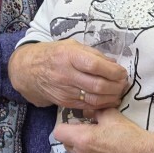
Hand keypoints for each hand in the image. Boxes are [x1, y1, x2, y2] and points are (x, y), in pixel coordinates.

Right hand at [9, 39, 126, 108]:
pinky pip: (88, 106)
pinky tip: (109, 99)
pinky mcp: (65, 103)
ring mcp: (65, 91)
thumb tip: (114, 64)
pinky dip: (102, 104)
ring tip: (119, 92)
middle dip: (116, 86)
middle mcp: (66, 74)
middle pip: (97, 85)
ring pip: (95, 99)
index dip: (113, 71)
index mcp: (69, 56)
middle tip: (123, 83)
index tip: (122, 72)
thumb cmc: (54, 54)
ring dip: (112, 97)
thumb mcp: (72, 46)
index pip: (95, 65)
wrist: (30, 70)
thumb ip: (93, 54)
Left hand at [53, 107, 153, 152]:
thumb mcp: (110, 115)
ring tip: (101, 143)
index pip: (58, 133)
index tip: (75, 123)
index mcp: (82, 139)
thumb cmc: (128, 133)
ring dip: (84, 149)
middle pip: (67, 145)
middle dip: (74, 137)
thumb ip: (94, 111)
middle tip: (89, 131)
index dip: (65, 126)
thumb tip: (86, 111)